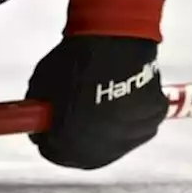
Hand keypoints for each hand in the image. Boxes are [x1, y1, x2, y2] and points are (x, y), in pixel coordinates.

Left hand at [25, 36, 166, 169]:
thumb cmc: (74, 58)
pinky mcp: (151, 123)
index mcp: (68, 143)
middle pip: (86, 154)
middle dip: (78, 138)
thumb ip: (40, 110)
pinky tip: (123, 92)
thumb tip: (41, 123)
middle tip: (76, 115)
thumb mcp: (42, 85)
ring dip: (106, 127)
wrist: (113, 38)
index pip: (54, 153)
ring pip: (114, 140)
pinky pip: (137, 124)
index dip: (50, 138)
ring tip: (103, 97)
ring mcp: (130, 139)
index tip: (50, 126)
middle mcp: (100, 150)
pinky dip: (130, 114)